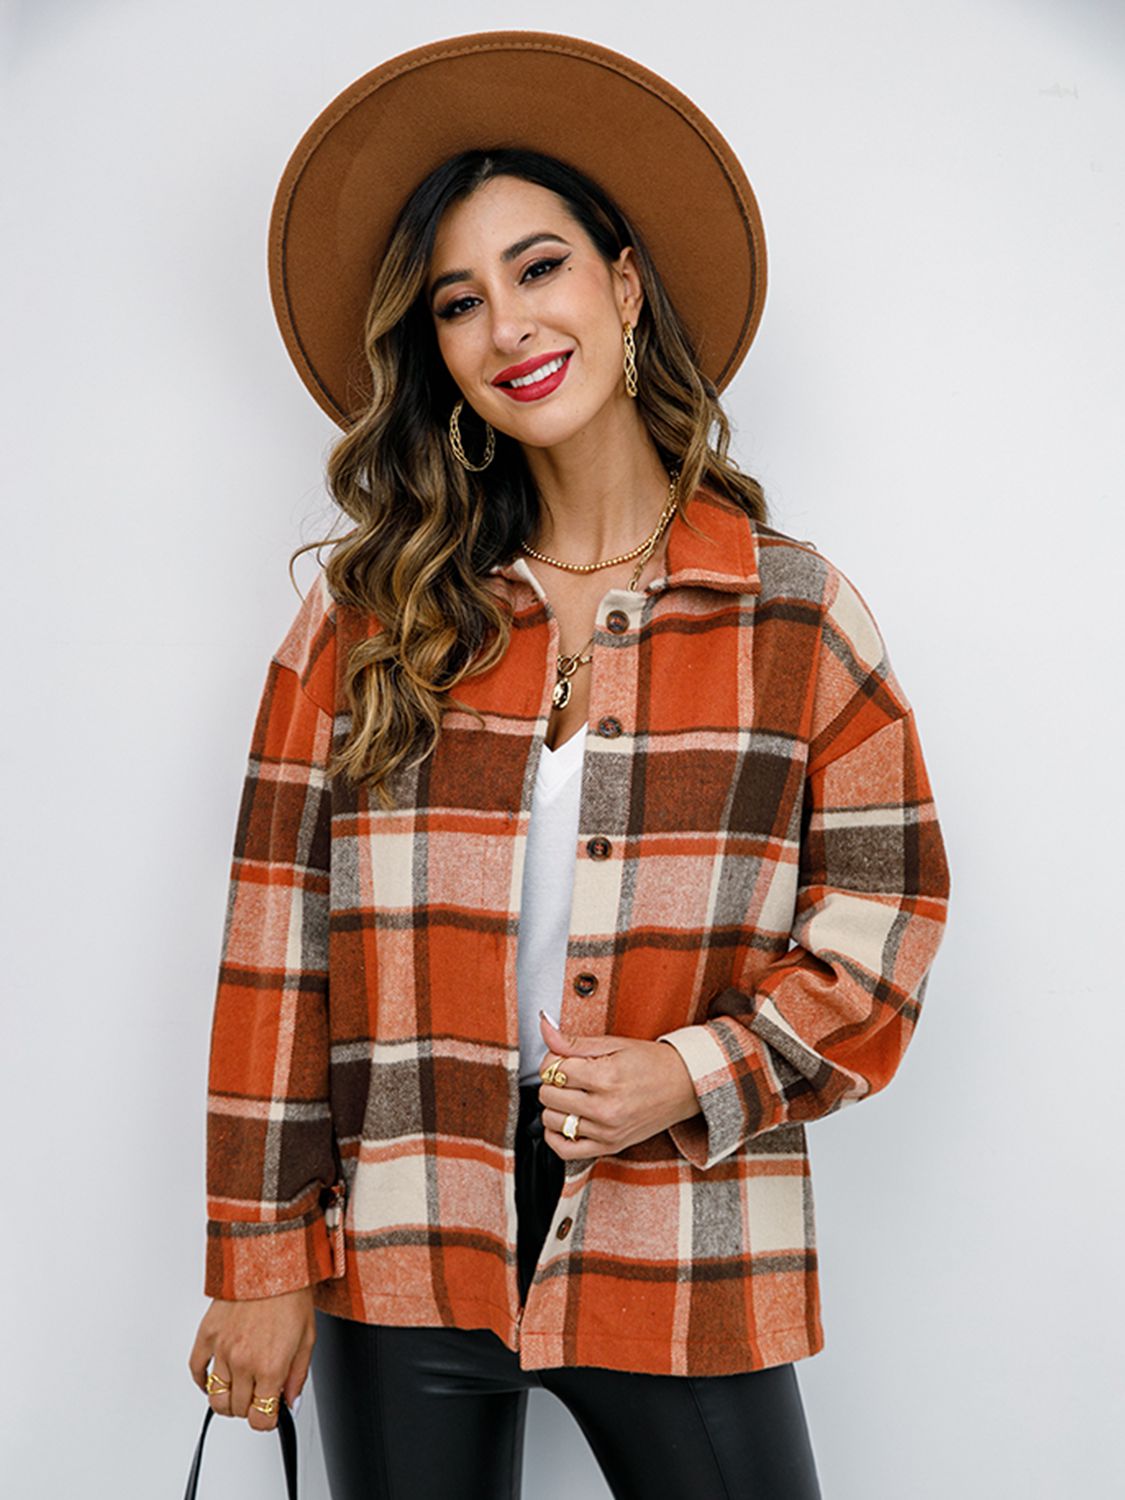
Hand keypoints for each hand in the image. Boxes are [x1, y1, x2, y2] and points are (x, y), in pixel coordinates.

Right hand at [188, 1285, 316, 1430]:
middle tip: (259, 1394)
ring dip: (228, 1399)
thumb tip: (290, 1403)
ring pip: (216, 1397)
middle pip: (238, 1410)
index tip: (270, 1412)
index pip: (260, 1418)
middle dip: (250, 1407)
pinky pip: (196, 1370)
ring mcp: (222, 1350)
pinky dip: (203, 1381)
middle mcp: (244, 1362)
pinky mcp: (207, 1335)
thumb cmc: (292, 1294)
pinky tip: (215, 1378)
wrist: (272, 1261)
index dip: (267, 1420)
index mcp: (271, 1366)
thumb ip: (297, 1377)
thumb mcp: (307, 1339)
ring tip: (239, 1388)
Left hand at [536, 1011, 701, 1159]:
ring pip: (551, 1120)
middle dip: (553, 1081)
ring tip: (571, 1095)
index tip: (564, 1058)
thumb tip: (544, 1027)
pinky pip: (565, 1150)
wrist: (684, 1087)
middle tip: (570, 1075)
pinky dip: (556, 1136)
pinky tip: (566, 1120)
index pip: (553, 1069)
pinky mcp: (609, 1147)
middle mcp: (605, 1107)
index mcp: (606, 1076)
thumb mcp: (614, 1044)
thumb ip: (573, 1041)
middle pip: (548, 1094)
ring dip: (555, 1106)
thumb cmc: (651, 1063)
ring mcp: (607, 1131)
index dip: (553, 1059)